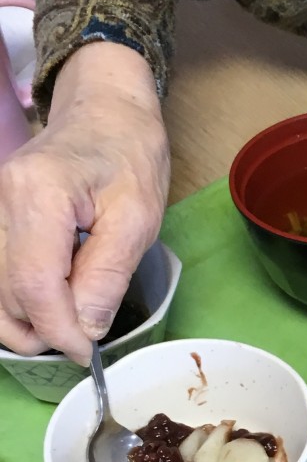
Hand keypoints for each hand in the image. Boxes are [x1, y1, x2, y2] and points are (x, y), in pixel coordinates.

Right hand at [0, 44, 169, 363]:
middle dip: (42, 330)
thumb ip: (107, 275)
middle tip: (84, 340)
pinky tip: (51, 306)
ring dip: (26, 322)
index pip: (33, 286)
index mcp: (38, 196)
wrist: (105, 108)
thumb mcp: (137, 217)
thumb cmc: (129, 154)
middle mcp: (1, 202)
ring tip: (69, 326)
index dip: (58, 331)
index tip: (87, 352)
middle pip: (6, 293)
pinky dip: (18, 301)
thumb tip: (85, 328)